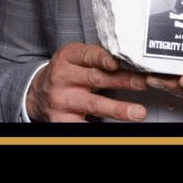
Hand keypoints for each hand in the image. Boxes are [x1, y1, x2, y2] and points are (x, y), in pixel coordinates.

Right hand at [27, 42, 150, 122]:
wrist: (38, 93)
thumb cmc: (66, 73)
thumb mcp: (76, 59)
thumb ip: (97, 58)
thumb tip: (132, 60)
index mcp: (67, 57)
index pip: (87, 55)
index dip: (103, 58)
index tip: (118, 62)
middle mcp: (63, 77)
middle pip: (96, 79)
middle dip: (122, 81)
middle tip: (143, 83)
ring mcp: (61, 100)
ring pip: (93, 104)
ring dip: (118, 109)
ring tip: (138, 112)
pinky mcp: (61, 119)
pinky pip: (83, 124)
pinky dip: (101, 127)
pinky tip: (117, 128)